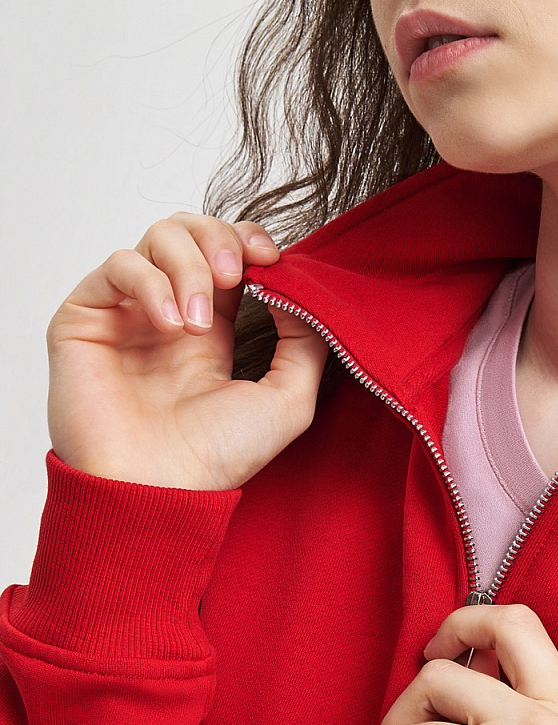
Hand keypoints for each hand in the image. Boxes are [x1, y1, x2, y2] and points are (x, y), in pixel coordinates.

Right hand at [46, 211, 328, 489]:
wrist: (158, 492)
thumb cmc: (216, 458)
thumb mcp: (289, 399)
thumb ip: (305, 343)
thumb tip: (304, 292)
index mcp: (211, 330)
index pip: (227, 253)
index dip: (248, 240)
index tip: (271, 257)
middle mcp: (167, 314)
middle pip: (191, 232)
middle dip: (220, 238)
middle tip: (236, 273)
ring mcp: (126, 314)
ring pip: (156, 238)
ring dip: (189, 265)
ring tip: (197, 319)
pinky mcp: (86, 319)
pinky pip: (117, 266)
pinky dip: (150, 282)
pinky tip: (169, 323)